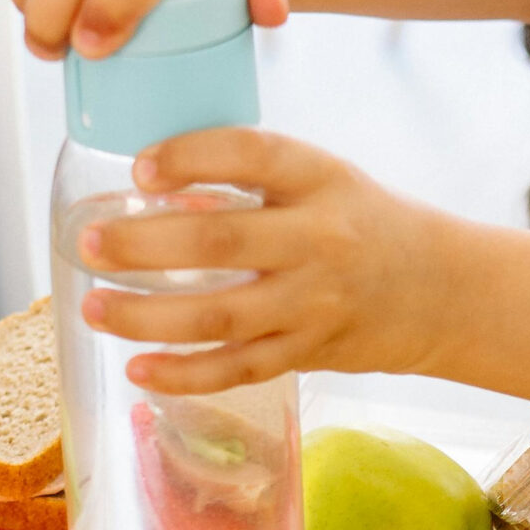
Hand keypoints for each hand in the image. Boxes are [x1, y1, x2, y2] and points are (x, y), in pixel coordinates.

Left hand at [76, 128, 458, 392]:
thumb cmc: (364, 222)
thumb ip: (255, 177)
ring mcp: (314, 303)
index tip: (140, 169)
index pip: (251, 156)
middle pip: (220, 243)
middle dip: (142, 245)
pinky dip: (183, 373)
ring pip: (218, 316)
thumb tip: (153, 179)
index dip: (191, 158)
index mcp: (321, 178)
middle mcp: (320, 239)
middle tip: (88, 242)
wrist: (441, 289)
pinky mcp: (308, 351)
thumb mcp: (324, 177)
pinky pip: (236, 368)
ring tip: (93, 305)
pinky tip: (137, 367)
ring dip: (145, 315)